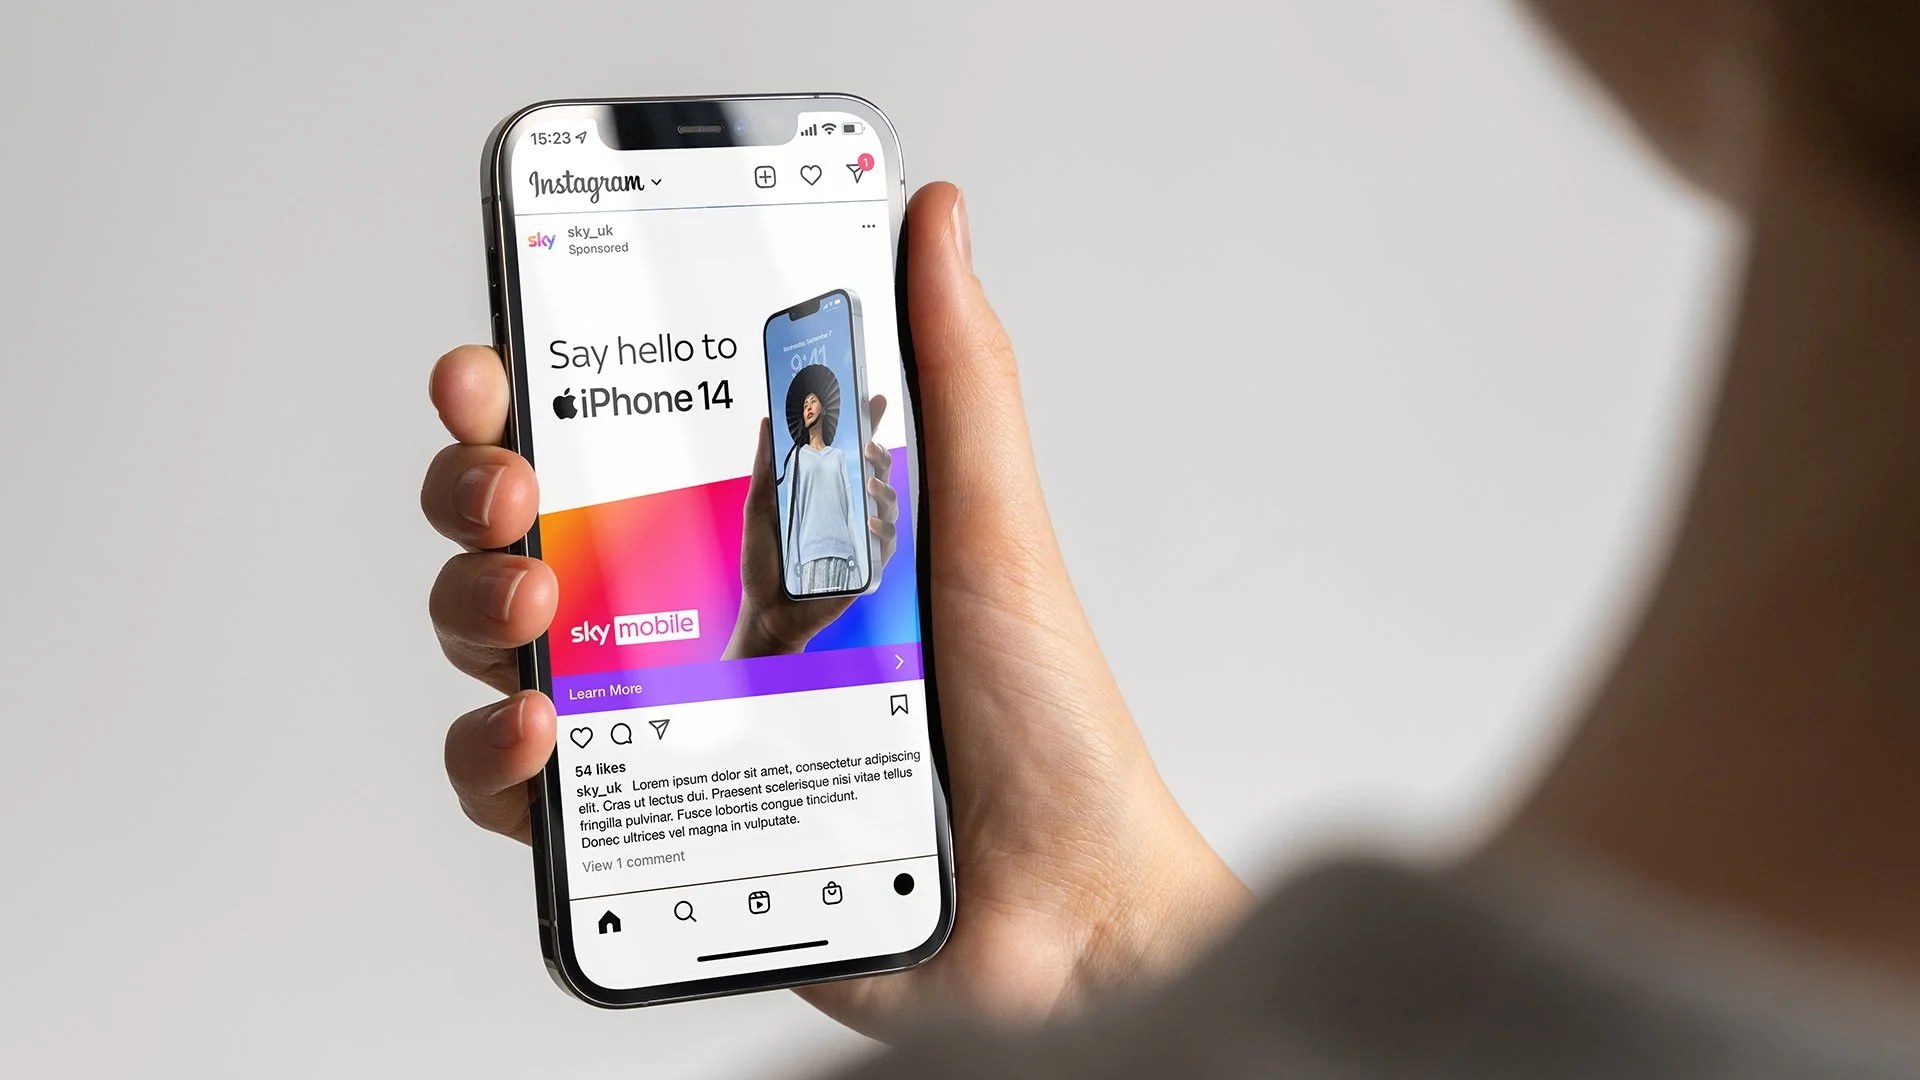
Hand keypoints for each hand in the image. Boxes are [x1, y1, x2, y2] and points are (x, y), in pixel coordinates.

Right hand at [422, 182, 1250, 1037]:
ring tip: (535, 605)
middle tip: (509, 485)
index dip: (523, 392)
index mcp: (760, 528)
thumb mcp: (990, 523)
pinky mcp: (653, 828)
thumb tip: (929, 214)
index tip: (490, 366)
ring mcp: (668, 720)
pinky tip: (543, 736)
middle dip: (479, 490)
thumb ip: (952, 371)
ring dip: (475, 608)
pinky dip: (499, 759)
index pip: (608, 438)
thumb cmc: (1040, 721)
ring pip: (504, 649)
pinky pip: (525, 793)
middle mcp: (698, 615)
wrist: (1059, 905)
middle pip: (526, 532)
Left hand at [724, 401, 898, 659]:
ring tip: (870, 479)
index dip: (866, 425)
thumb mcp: (759, 510)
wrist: (767, 611)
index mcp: (824, 492)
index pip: (850, 453)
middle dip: (880, 453)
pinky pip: (886, 543)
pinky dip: (883, 528)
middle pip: (877, 473)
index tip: (873, 399)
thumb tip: (768, 422)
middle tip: (869, 444)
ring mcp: (859, 537)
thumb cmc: (763, 563)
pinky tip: (869, 520)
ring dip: (885, 488)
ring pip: (889, 504)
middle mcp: (846, 510)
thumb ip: (765, 469)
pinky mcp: (867, 565)